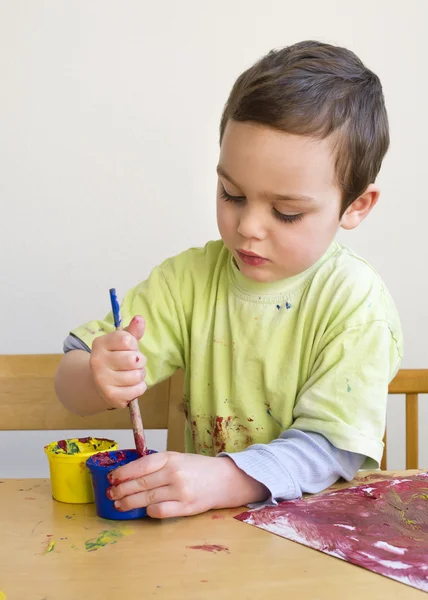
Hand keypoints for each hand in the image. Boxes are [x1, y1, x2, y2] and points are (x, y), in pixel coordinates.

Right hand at [89, 316, 146, 408]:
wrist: (99, 383)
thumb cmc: (116, 357)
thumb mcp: (122, 342)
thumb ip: (133, 331)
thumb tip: (140, 319)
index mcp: (99, 344)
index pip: (127, 340)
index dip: (134, 344)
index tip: (129, 347)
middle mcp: (96, 362)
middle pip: (133, 359)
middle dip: (140, 361)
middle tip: (134, 363)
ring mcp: (102, 380)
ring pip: (137, 375)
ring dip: (140, 375)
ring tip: (132, 373)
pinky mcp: (110, 396)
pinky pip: (138, 389)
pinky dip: (140, 387)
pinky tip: (131, 385)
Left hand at [107, 452, 268, 517]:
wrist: (223, 479)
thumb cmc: (197, 468)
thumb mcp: (177, 458)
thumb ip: (156, 465)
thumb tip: (128, 474)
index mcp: (171, 458)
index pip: (140, 466)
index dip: (123, 473)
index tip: (111, 477)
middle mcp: (174, 474)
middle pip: (140, 484)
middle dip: (121, 490)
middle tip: (110, 493)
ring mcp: (180, 492)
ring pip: (147, 499)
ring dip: (129, 503)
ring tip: (119, 504)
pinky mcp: (186, 507)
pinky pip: (160, 511)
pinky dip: (149, 511)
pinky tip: (143, 510)